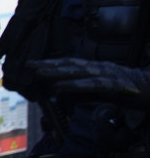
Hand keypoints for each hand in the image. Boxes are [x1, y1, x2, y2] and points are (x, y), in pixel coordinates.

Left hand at [28, 58, 149, 106]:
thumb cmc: (128, 91)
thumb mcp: (100, 92)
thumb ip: (81, 92)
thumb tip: (60, 94)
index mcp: (96, 68)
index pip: (70, 64)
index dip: (51, 63)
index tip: (32, 64)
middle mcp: (100, 68)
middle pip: (70, 65)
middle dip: (49, 65)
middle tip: (29, 65)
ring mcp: (108, 75)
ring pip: (79, 72)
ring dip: (58, 72)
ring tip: (41, 73)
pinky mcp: (115, 86)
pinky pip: (92, 85)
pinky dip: (75, 85)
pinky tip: (62, 87)